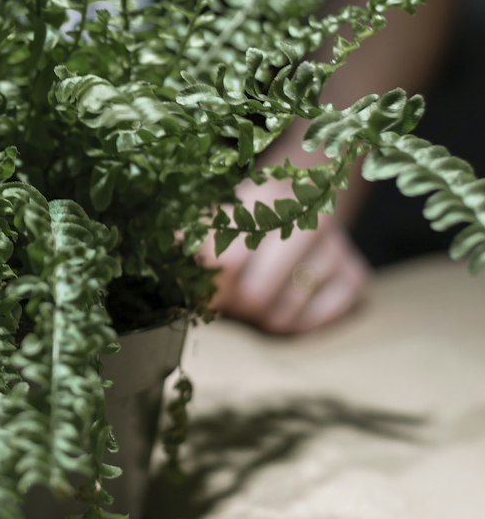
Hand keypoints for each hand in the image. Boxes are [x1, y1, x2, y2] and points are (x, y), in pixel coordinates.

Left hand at [201, 179, 371, 334]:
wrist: (303, 207)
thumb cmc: (246, 223)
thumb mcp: (217, 219)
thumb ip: (191, 237)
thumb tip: (162, 252)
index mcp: (266, 195)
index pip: (226, 260)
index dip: (207, 286)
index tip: (198, 294)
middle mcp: (311, 217)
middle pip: (255, 294)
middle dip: (235, 305)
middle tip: (230, 298)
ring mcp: (338, 247)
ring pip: (283, 314)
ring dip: (262, 316)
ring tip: (259, 294)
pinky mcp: (356, 278)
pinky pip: (312, 323)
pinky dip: (295, 324)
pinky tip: (289, 300)